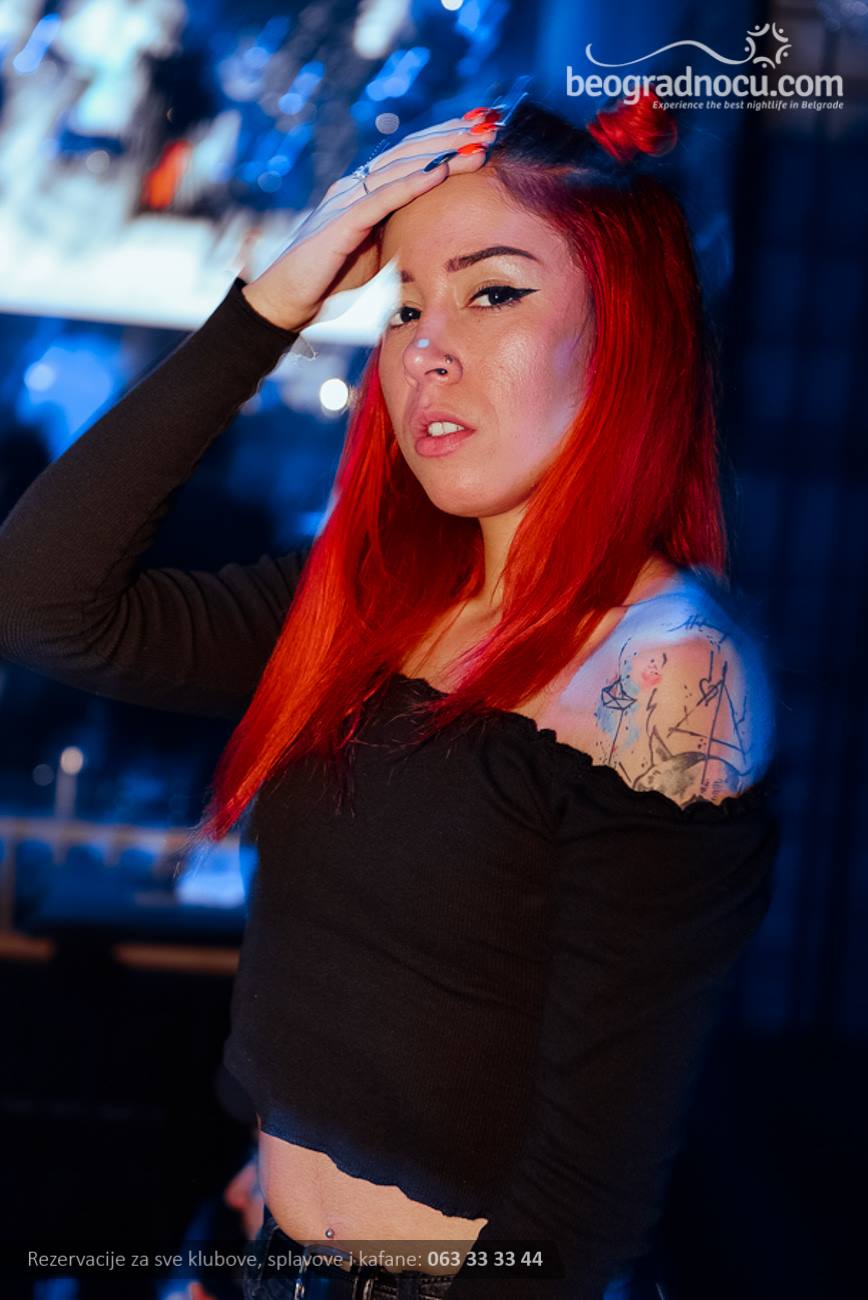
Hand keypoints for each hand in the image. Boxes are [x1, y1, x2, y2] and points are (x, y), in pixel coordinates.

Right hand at [241, 111, 500, 331]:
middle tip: (492, 125)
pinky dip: (412, 182)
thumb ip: (400, 234)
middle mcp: (355, 186)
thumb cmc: (330, 281)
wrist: (286, 302)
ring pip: (401, 166)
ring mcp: (346, 199)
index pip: (412, 155)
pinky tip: (440, 171)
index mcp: (365, 191)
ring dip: (442, 153)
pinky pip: (382, 197)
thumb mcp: (376, 253)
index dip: (447, 139)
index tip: (484, 130)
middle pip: (411, 150)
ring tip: (478, 145)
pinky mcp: (340, 222)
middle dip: (453, 136)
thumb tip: (437, 234)